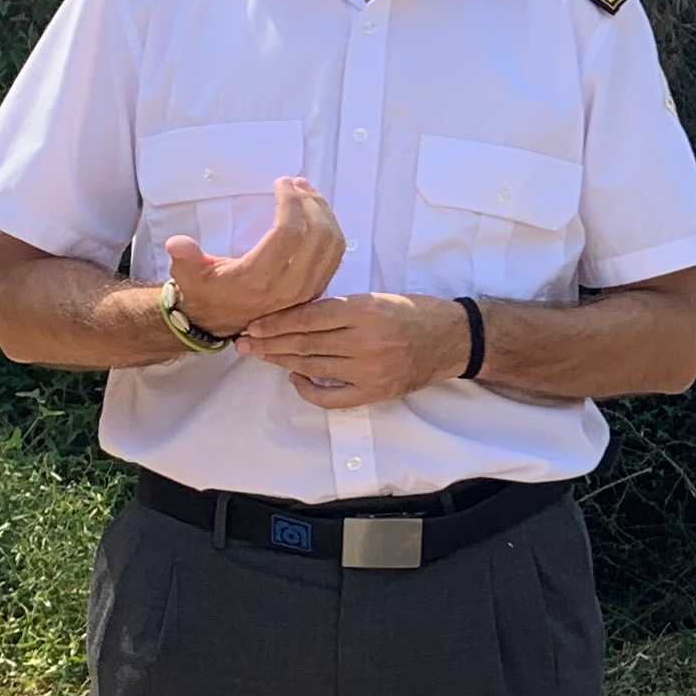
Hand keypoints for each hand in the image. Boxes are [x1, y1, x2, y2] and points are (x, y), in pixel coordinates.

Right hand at [168, 177, 343, 336]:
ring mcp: (306, 291)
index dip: (290, 203)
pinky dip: (331, 230)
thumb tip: (177, 243)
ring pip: (333, 246)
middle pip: (319, 236)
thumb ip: (185, 258)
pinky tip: (317, 213)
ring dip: (325, 213)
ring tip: (308, 193)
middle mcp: (289, 287)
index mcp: (258, 279)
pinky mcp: (315, 291)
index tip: (281, 182)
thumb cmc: (205, 291)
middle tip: (297, 183)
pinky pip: (335, 257)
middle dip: (312, 202)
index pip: (288, 233)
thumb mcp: (188, 275)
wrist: (218, 322)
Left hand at [232, 292, 463, 409]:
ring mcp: (369, 370)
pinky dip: (308, 389)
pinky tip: (295, 378)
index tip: (253, 324)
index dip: (276, 323)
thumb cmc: (414, 312)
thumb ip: (340, 308)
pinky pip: (331, 396)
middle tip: (244, 343)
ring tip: (259, 357)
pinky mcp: (374, 391)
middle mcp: (365, 341)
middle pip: (304, 344)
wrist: (452, 338)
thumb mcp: (376, 298)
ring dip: (281, 362)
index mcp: (365, 310)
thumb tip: (294, 317)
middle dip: (269, 344)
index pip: (308, 318)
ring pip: (312, 367)